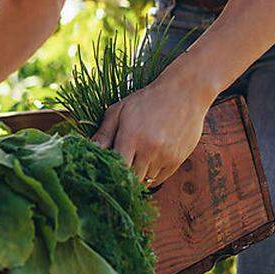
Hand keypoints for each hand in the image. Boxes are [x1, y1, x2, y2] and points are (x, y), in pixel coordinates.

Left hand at [92, 74, 210, 184]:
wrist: (184, 92)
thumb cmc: (148, 100)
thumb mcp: (120, 110)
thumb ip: (104, 132)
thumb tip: (90, 152)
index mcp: (131, 136)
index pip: (117, 169)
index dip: (111, 172)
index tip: (107, 170)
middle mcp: (149, 149)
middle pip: (132, 179)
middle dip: (123, 177)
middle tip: (119, 170)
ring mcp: (165, 156)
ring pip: (146, 181)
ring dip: (138, 176)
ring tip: (135, 162)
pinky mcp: (178, 160)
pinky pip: (160, 180)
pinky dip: (151, 177)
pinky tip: (147, 163)